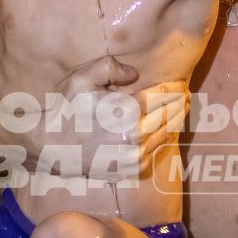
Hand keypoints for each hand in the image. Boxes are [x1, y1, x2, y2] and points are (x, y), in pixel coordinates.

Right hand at [34, 57, 185, 181]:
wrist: (51, 146)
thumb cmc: (66, 110)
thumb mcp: (82, 80)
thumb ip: (110, 68)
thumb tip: (135, 75)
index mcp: (128, 113)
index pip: (163, 98)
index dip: (174, 90)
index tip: (181, 85)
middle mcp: (135, 137)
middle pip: (169, 118)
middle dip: (180, 105)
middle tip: (187, 97)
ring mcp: (133, 157)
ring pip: (165, 136)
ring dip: (175, 122)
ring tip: (181, 111)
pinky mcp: (129, 169)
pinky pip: (154, 153)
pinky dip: (162, 140)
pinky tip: (164, 131)